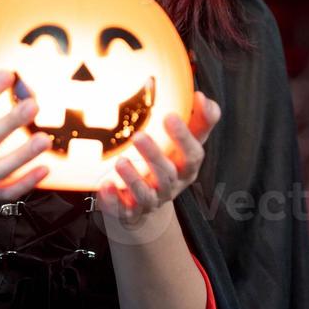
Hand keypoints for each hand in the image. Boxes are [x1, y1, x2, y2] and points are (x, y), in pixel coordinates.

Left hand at [98, 91, 220, 223]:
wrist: (147, 202)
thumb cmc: (169, 161)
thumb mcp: (185, 143)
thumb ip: (198, 120)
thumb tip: (202, 96)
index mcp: (186, 167)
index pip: (192, 154)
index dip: (183, 137)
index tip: (170, 116)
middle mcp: (171, 185)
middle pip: (167, 174)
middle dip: (154, 156)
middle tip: (138, 136)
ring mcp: (152, 200)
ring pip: (146, 194)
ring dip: (133, 178)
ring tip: (120, 161)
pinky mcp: (131, 211)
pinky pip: (123, 209)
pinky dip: (114, 199)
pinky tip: (105, 186)